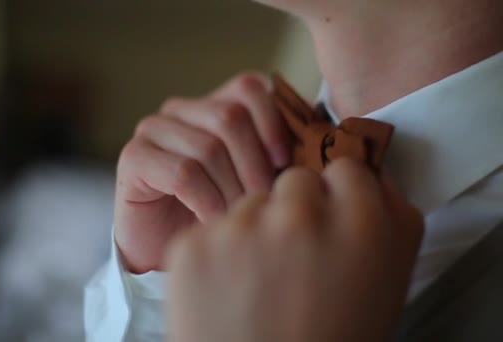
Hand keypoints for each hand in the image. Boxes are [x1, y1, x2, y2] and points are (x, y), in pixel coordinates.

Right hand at [115, 72, 291, 272]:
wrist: (168, 249)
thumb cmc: (217, 214)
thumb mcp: (254, 181)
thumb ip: (276, 158)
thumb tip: (313, 150)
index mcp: (212, 105)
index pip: (248, 87)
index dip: (273, 124)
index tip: (287, 166)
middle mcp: (181, 110)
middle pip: (230, 117)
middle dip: (255, 165)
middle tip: (264, 203)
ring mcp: (153, 129)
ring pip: (208, 147)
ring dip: (231, 190)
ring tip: (239, 218)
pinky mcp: (134, 156)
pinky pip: (183, 173)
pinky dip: (207, 202)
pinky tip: (213, 222)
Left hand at [165, 159, 423, 341]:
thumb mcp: (387, 284)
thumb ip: (389, 217)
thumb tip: (371, 172)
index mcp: (360, 224)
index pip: (345, 168)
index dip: (338, 195)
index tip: (330, 219)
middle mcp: (298, 217)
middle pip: (294, 180)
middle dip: (295, 209)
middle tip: (292, 257)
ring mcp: (239, 229)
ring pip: (250, 204)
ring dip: (254, 231)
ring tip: (258, 285)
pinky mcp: (192, 245)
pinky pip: (212, 228)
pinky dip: (218, 253)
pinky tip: (228, 292)